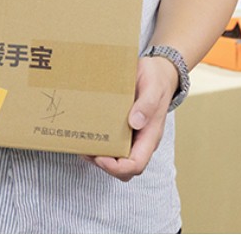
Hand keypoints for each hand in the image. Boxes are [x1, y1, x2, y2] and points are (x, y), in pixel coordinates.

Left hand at [85, 55, 177, 180]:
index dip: (116, 167)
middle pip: (124, 169)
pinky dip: (98, 144)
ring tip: (81, 143)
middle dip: (103, 165)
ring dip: (97, 156)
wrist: (159, 72)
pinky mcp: (124, 129)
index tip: (99, 157)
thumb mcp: (153, 87)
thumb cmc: (157, 79)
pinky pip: (112, 144)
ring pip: (116, 159)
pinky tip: (86, 133)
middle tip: (85, 150)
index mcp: (151, 135)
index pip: (136, 164)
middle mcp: (141, 140)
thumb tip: (135, 122)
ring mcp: (132, 136)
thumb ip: (147, 104)